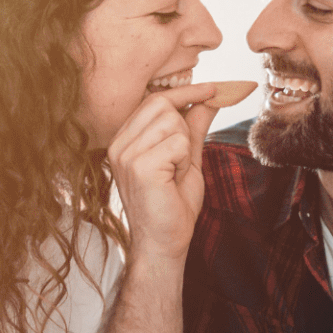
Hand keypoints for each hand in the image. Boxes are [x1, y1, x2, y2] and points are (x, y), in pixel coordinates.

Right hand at [106, 85, 219, 263]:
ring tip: (174, 175)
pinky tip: (172, 181)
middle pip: (163, 105)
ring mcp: (125, 154)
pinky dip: (183, 162)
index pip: (154, 100)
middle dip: (184, 128)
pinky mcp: (139, 166)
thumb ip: (193, 127)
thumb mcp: (186, 158)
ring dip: (184, 149)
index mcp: (125, 140)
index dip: (185, 92)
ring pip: (172, 122)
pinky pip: (177, 143)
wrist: (164, 243)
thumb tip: (210, 98)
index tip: (213, 88)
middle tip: (181, 161)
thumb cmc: (172, 206)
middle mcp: (119, 144)